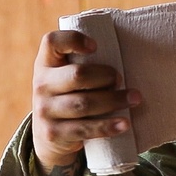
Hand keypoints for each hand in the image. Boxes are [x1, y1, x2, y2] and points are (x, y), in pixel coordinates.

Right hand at [31, 30, 140, 169]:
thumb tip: (128, 53)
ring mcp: (44, 110)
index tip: (96, 45)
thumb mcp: (67, 75)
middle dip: (106, 76)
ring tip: (135, 99)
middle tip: (121, 80)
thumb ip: (84, 62)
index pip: (52, 42)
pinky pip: (84, 129)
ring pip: (84, 103)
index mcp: (46, 63)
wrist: (50, 135)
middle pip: (78, 75)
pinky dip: (107, 126)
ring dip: (114, 100)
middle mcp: (41, 84)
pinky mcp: (53, 133)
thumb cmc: (70, 94)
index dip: (73, 40)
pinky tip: (125, 123)